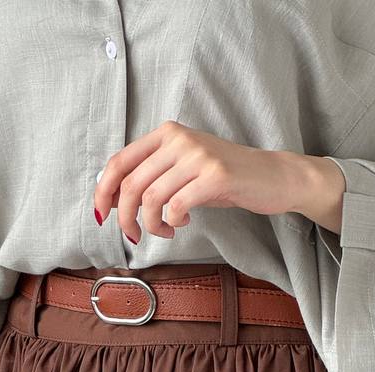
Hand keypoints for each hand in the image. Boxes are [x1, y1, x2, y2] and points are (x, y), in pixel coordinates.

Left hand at [92, 120, 344, 243]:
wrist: (272, 177)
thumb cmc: (225, 179)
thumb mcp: (183, 170)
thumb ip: (151, 177)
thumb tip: (112, 199)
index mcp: (166, 133)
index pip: (119, 161)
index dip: (103, 191)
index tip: (102, 215)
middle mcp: (179, 139)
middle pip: (131, 184)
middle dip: (124, 217)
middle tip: (132, 236)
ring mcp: (198, 156)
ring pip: (150, 198)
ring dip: (150, 224)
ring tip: (163, 230)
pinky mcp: (215, 176)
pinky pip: (176, 206)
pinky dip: (172, 222)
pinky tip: (181, 224)